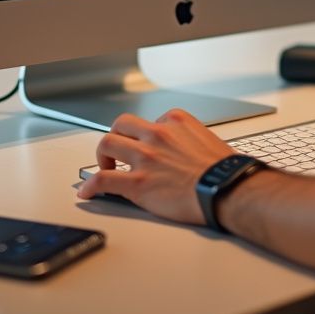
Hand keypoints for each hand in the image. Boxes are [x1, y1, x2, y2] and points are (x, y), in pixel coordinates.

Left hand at [76, 109, 233, 223]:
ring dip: (102, 157)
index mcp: (176, 121)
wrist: (226, 189)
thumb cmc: (223, 170)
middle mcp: (157, 134)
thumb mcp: (208, 140)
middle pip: (121, 124)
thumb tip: (186, 151)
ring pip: (106, 144)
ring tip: (105, 168)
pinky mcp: (137, 183)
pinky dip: (91, 186)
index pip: (150, 121)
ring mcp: (145, 157)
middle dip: (116, 137)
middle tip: (118, 152)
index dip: (146, 136)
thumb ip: (189, 140)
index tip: (146, 147)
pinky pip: (102, 180)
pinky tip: (88, 193)